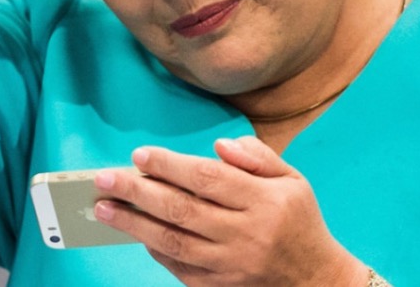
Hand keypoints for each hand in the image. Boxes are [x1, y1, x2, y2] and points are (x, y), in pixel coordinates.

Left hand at [94, 136, 366, 285]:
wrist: (316, 281)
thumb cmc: (299, 222)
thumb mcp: (293, 180)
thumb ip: (258, 158)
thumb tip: (219, 146)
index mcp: (264, 201)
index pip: (208, 178)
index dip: (170, 166)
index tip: (140, 155)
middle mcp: (245, 233)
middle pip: (182, 209)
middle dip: (138, 192)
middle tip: (104, 179)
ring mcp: (229, 264)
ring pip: (173, 241)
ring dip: (133, 224)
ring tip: (103, 208)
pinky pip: (178, 267)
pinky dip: (154, 249)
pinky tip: (135, 232)